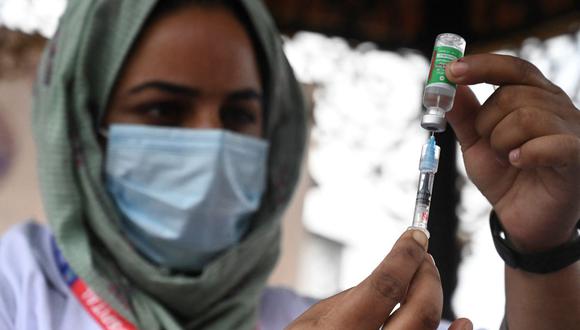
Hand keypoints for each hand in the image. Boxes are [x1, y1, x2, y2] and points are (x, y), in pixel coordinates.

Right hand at [287, 230, 472, 329]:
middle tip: (423, 257)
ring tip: (429, 275)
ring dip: (437, 300)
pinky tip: (464, 323)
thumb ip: (355, 297)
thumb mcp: (314, 320)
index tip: (416, 235)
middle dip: (427, 276)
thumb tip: (398, 268)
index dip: (405, 256)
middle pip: (419, 314)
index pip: (385, 288)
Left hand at [446, 54, 579, 251]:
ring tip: (505, 159)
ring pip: (527, 117)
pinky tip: (516, 162)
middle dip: (486, 122)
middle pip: (512, 94)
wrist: (524, 220)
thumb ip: (463, 115)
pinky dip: (526, 153)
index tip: (450, 70)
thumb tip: (444, 85)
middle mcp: (557, 106)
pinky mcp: (578, 157)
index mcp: (534, 97)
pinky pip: (552, 144)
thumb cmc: (505, 176)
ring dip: (502, 142)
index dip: (481, 66)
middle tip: (489, 145)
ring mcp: (572, 130)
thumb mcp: (475, 144)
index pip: (511, 68)